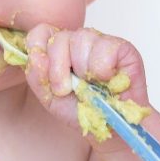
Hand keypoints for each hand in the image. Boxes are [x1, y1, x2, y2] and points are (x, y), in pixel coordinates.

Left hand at [22, 24, 150, 147]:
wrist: (109, 129)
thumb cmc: (82, 111)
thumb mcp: (50, 97)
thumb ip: (37, 75)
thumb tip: (35, 55)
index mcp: (60, 49)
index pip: (41, 31)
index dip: (39, 49)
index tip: (45, 74)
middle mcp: (79, 42)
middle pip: (60, 37)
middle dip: (58, 69)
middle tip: (66, 89)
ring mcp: (102, 42)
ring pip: (82, 39)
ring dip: (83, 69)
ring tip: (90, 86)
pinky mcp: (123, 48)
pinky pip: (106, 47)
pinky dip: (103, 69)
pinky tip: (107, 80)